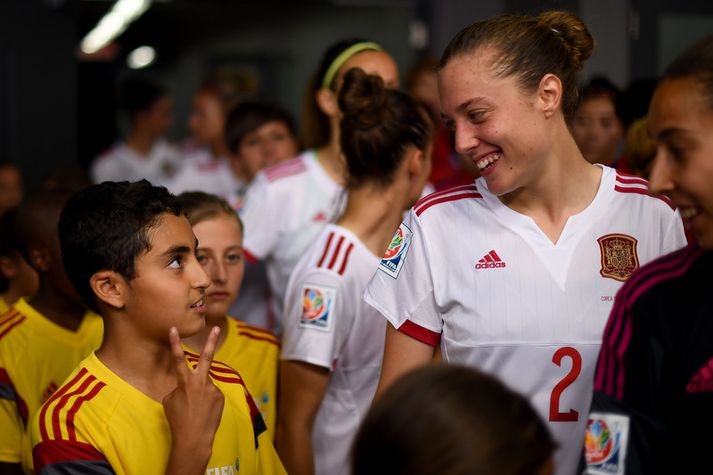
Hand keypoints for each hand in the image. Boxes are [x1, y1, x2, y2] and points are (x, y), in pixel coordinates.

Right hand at [163, 326, 224, 466]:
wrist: (194, 439)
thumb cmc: (178, 420)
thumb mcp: (170, 401)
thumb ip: (180, 387)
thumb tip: (189, 384)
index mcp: (185, 382)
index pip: (178, 358)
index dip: (175, 343)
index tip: (173, 329)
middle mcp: (201, 382)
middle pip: (207, 357)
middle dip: (210, 341)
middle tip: (216, 328)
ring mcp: (213, 388)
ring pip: (205, 384)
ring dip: (200, 393)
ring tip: (195, 408)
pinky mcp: (220, 396)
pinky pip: (211, 393)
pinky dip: (206, 400)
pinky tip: (203, 411)